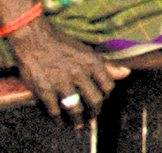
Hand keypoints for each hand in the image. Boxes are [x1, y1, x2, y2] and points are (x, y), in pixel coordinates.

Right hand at [6, 18, 128, 124]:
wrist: (34, 38)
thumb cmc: (62, 44)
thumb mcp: (87, 51)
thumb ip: (106, 65)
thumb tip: (127, 73)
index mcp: (92, 62)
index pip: (108, 86)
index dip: (106, 96)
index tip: (102, 99)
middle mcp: (79, 73)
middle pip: (95, 100)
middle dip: (95, 111)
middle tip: (92, 116)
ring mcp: (61, 82)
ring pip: (76, 109)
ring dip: (78, 120)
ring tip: (78, 123)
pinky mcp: (44, 89)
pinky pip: (55, 111)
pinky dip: (58, 120)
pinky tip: (59, 121)